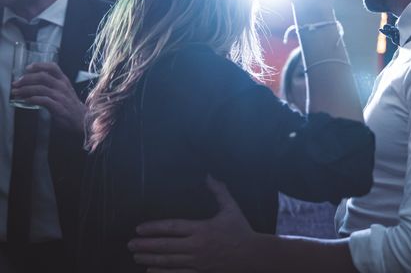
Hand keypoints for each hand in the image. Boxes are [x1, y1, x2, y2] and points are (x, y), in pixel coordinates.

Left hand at [11, 62, 85, 132]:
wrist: (81, 118)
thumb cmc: (69, 104)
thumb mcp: (63, 90)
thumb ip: (52, 84)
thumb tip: (31, 81)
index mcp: (64, 80)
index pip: (52, 67)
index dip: (39, 65)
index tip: (27, 68)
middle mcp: (63, 86)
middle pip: (42, 76)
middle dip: (26, 79)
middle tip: (16, 84)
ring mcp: (61, 96)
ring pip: (41, 88)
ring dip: (25, 90)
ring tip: (16, 93)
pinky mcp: (59, 107)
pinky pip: (43, 100)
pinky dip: (32, 99)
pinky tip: (26, 100)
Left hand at [129, 176, 257, 272]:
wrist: (253, 255)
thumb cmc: (241, 230)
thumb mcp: (231, 208)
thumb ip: (219, 191)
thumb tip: (208, 175)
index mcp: (202, 229)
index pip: (173, 227)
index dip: (154, 228)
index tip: (139, 228)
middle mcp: (197, 246)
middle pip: (166, 246)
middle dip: (145, 245)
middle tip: (130, 244)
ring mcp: (198, 262)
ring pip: (168, 261)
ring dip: (149, 259)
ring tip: (135, 256)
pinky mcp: (200, 272)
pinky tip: (150, 271)